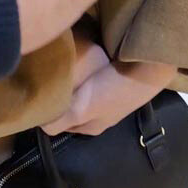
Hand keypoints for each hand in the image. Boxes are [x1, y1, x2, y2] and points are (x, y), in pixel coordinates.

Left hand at [42, 58, 177, 135]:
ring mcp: (109, 98)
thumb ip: (60, 119)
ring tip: (58, 67)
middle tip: (45, 79)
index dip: (47, 111)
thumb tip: (39, 124)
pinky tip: (79, 61)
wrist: (152, 64)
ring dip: (71, 83)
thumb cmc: (115, 89)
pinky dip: (84, 72)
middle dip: (59, 96)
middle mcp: (99, 115)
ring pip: (80, 93)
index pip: (59, 124)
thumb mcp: (83, 108)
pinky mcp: (117, 80)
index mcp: (90, 127)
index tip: (36, 95)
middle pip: (70, 107)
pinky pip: (92, 79)